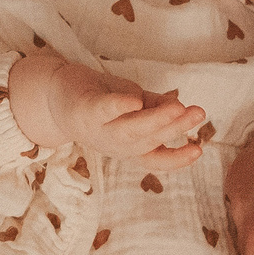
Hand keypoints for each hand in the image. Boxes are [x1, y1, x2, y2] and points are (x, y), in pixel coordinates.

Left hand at [9, 53, 205, 164]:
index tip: (199, 151)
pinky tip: (133, 100)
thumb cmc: (100, 100)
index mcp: (130, 145)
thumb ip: (155, 106)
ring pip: (131, 129)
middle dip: (174, 128)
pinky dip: (118, 106)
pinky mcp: (85, 110)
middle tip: (197, 114)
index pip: (156, 159)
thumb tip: (181, 108)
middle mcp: (116, 143)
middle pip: (149, 140)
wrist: (54, 95)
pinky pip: (103, 110)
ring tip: (178, 109)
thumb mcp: (134, 102)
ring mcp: (99, 129)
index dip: (176, 159)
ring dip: (155, 120)